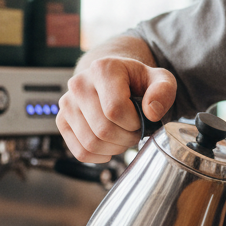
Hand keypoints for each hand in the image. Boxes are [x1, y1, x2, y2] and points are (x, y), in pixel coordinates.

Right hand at [56, 55, 175, 161]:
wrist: (118, 81)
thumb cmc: (139, 82)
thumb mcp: (161, 80)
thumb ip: (164, 91)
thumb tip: (151, 113)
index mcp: (103, 68)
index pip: (115, 110)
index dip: (134, 123)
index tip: (142, 118)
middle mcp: (79, 83)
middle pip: (103, 129)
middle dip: (127, 138)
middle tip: (136, 131)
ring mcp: (67, 103)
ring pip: (91, 143)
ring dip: (114, 148)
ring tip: (124, 136)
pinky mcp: (62, 120)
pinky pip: (80, 151)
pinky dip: (99, 156)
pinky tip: (110, 145)